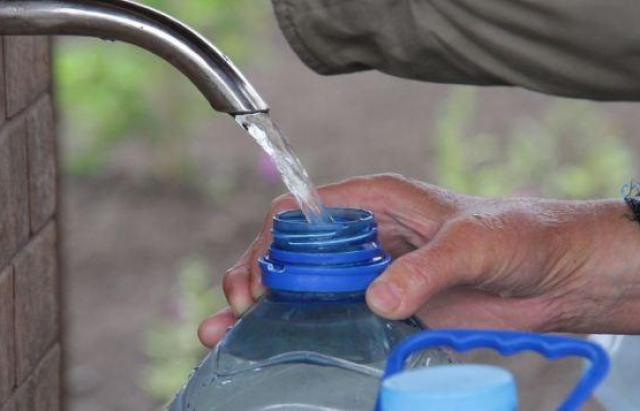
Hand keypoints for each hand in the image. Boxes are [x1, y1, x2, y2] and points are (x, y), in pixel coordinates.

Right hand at [198, 174, 639, 346]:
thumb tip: (376, 298)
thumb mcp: (472, 243)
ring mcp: (371, 275)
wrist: (553, 276)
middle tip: (242, 308)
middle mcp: (365, 237)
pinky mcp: (384, 308)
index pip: (303, 213)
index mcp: (376, 202)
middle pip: (291, 252)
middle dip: (255, 274)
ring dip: (264, 306)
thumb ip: (425, 268)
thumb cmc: (517, 237)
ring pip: (303, 287)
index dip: (272, 242)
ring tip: (228, 330)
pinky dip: (300, 328)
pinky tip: (272, 346)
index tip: (261, 279)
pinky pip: (332, 316)